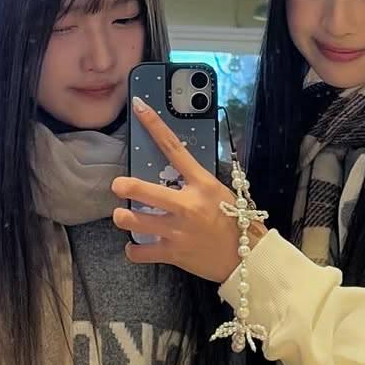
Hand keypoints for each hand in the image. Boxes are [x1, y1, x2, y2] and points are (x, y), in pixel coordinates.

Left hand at [111, 97, 264, 282]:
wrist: (247, 258)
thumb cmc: (235, 221)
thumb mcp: (218, 192)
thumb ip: (195, 182)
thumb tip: (174, 170)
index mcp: (201, 184)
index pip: (174, 148)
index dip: (154, 125)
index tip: (138, 107)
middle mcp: (186, 205)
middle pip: (143, 190)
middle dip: (124, 186)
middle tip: (118, 186)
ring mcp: (177, 231)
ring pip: (134, 221)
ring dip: (124, 218)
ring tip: (124, 217)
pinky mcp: (172, 253)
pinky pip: (140, 251)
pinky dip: (134, 249)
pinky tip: (137, 245)